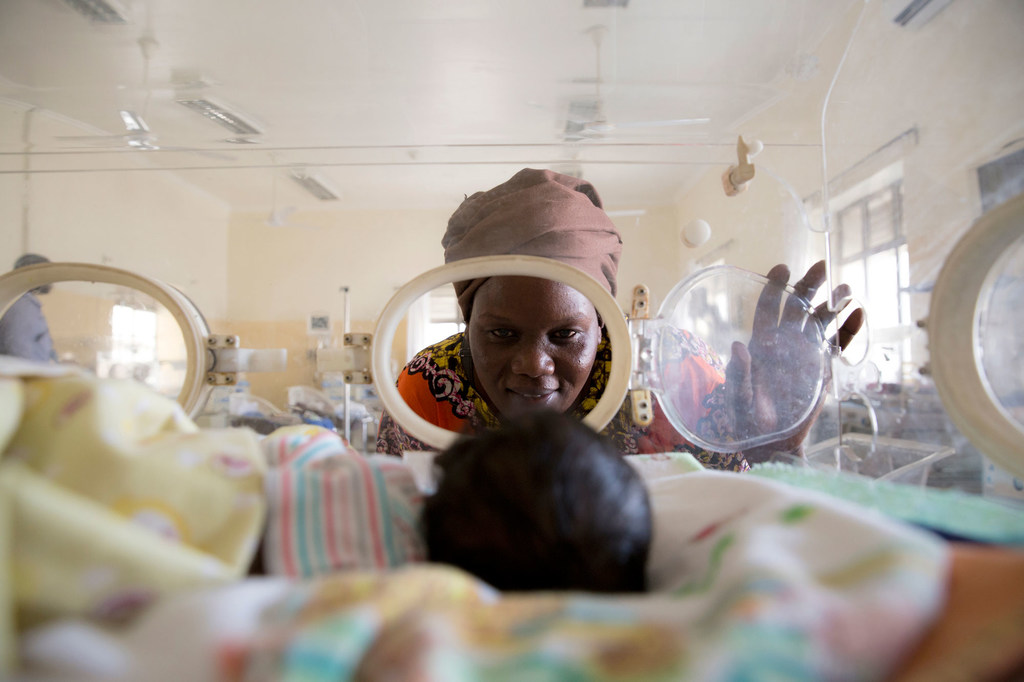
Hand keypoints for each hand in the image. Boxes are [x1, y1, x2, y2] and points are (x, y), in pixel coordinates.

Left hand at [725, 260, 862, 461]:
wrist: (774, 441)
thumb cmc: (748, 422)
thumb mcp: (739, 400)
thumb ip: (739, 375)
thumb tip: (739, 346)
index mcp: (762, 344)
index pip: (768, 308)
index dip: (775, 287)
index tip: (783, 269)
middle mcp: (785, 342)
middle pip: (797, 306)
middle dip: (809, 285)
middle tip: (821, 267)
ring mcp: (806, 352)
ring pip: (821, 320)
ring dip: (833, 303)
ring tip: (846, 290)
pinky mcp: (823, 365)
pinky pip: (838, 343)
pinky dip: (849, 328)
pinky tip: (858, 314)